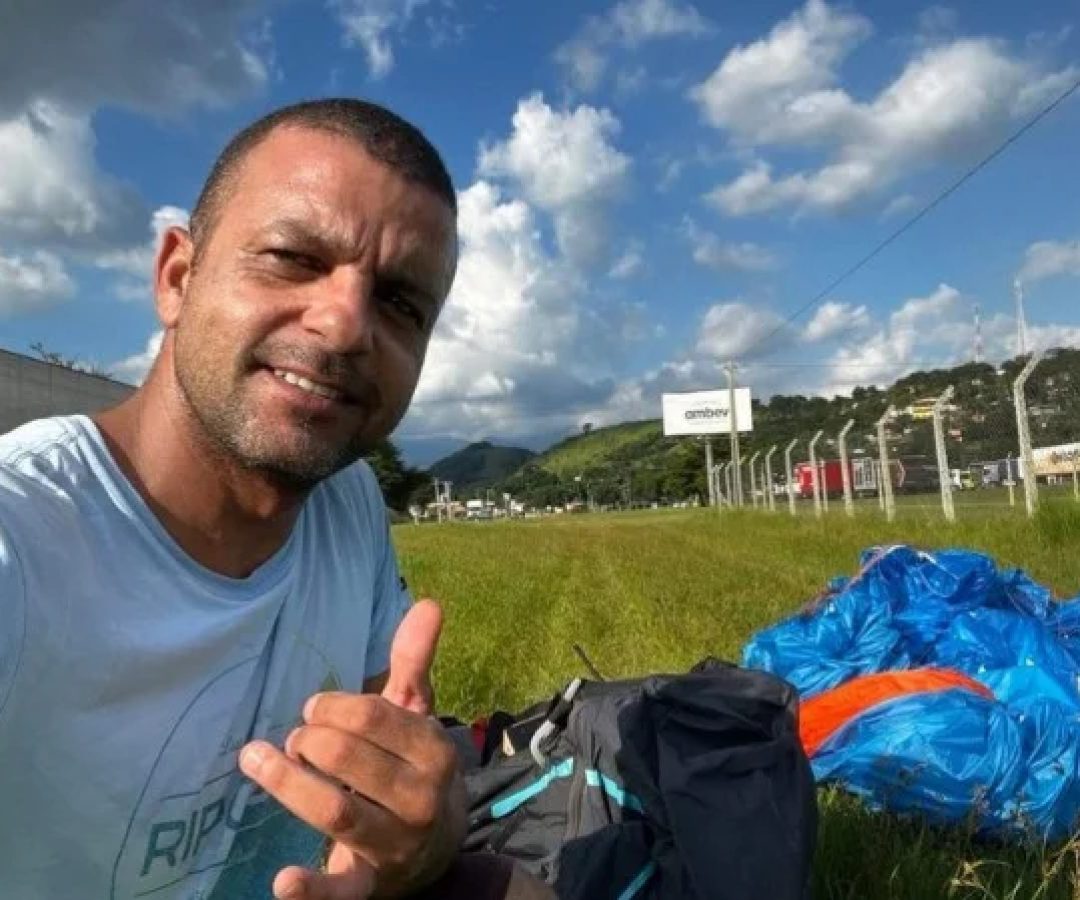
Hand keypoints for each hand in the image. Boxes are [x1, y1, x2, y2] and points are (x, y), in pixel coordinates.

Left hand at [240, 600, 465, 898]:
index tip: (312, 708)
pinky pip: (339, 892)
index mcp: (434, 751)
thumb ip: (414, 662)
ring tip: (258, 759)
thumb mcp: (416, 716)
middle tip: (294, 737)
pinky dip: (309, 890)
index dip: (333, 707)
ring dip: (289, 782)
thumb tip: (429, 603)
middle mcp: (420, 799)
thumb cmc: (413, 767)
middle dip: (310, 739)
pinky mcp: (366, 885)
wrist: (436, 847)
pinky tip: (281, 881)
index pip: (374, 717)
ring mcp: (394, 844)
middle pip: (349, 758)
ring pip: (336, 809)